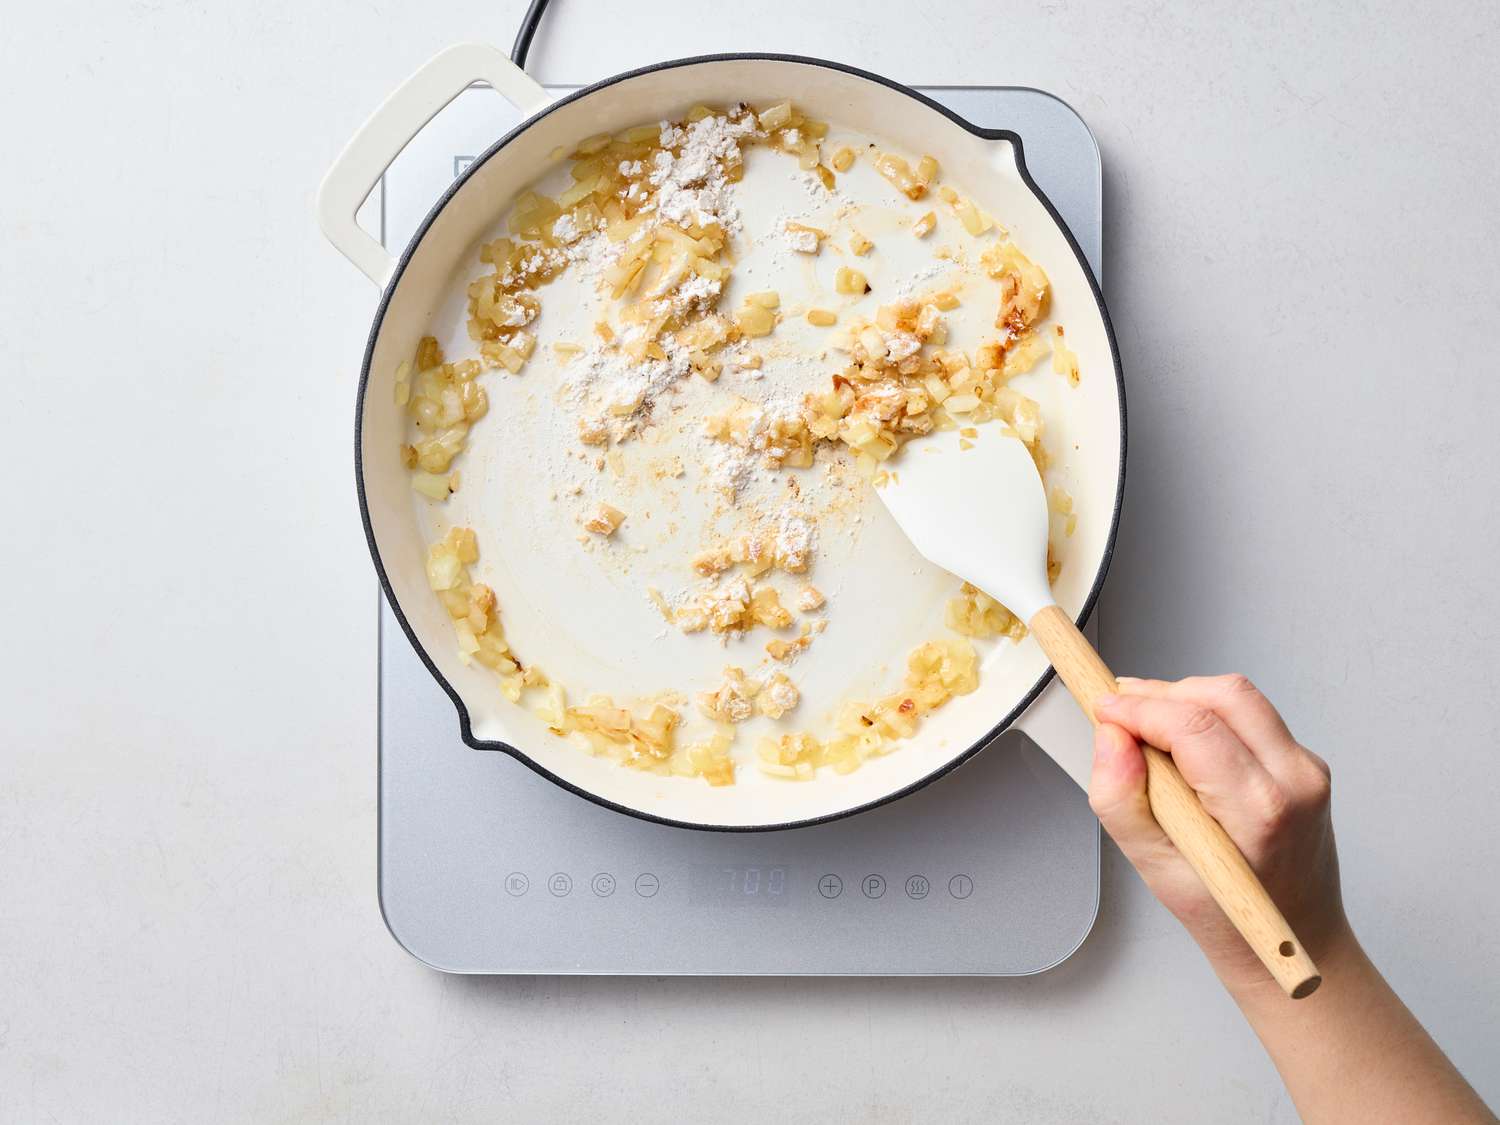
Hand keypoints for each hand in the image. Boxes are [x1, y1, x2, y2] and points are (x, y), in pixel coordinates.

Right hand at [1090, 675, 1350, 995]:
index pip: (1193, 724)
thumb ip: (1121, 802)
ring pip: (1239, 697)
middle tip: (1122, 717)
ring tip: (1151, 737)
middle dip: (1163, 695)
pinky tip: (1186, 755)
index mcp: (1259, 811)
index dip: (1138, 707)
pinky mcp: (1306, 763)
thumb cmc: (1229, 917)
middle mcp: (1295, 781)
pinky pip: (1250, 716)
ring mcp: (1308, 769)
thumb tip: (1109, 740)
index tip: (1104, 708)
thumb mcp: (1155, 871)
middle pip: (1223, 694)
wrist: (1296, 939)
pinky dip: (1208, 718)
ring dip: (1185, 702)